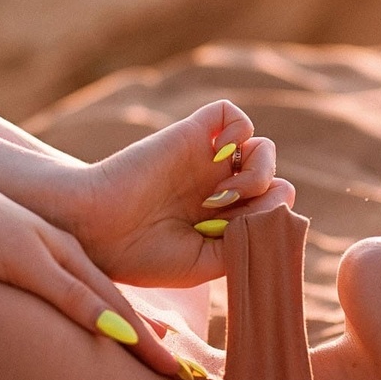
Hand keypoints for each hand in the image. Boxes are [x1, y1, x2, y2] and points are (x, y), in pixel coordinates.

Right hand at [0, 154, 196, 379]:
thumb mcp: (1, 260)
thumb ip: (25, 287)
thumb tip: (41, 323)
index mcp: (62, 256)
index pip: (111, 301)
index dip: (144, 335)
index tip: (170, 365)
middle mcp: (66, 255)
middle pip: (120, 307)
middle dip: (156, 347)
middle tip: (190, 379)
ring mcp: (48, 256)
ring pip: (106, 303)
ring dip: (142, 340)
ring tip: (174, 370)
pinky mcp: (25, 260)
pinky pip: (67, 293)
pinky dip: (96, 315)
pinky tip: (122, 334)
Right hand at [46, 100, 294, 286]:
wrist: (95, 230)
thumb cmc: (142, 255)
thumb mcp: (204, 263)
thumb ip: (246, 240)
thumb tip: (284, 203)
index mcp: (218, 220)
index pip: (270, 209)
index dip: (270, 220)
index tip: (242, 237)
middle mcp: (214, 187)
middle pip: (271, 179)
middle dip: (266, 198)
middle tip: (231, 216)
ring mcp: (204, 160)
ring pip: (260, 147)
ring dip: (259, 171)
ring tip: (227, 194)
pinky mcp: (190, 134)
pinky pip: (233, 115)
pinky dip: (241, 131)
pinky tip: (222, 160)